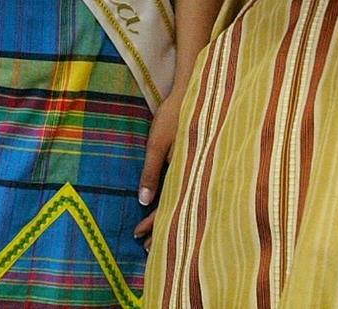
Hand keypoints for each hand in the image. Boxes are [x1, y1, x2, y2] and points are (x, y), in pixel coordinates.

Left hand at [134, 78, 187, 242]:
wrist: (197, 91)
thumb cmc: (176, 116)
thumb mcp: (158, 144)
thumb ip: (151, 172)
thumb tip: (143, 201)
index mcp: (186, 174)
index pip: (169, 207)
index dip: (154, 224)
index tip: (140, 237)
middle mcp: (195, 175)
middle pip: (179, 209)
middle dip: (163, 228)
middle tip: (147, 246)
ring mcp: (197, 168)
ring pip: (184, 201)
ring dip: (170, 217)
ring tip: (157, 233)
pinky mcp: (197, 160)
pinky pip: (187, 187)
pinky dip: (177, 200)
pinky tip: (171, 206)